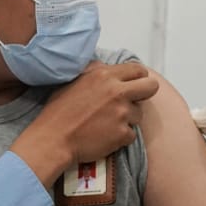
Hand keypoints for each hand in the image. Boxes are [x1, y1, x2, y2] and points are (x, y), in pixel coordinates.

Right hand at [14, 62, 159, 185]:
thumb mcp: (74, 80)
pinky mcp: (123, 134)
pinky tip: (105, 136)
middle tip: (132, 102)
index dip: (138, 77)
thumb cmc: (59, 110)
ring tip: (108, 122)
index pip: (138, 69)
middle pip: (151, 87)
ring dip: (128, 118)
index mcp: (105, 75)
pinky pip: (131, 134)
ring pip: (139, 114)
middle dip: (144, 93)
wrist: (53, 139)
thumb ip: (95, 71)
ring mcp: (122, 113)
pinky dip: (121, 136)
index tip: (133, 85)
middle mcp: (117, 92)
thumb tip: (106, 66)